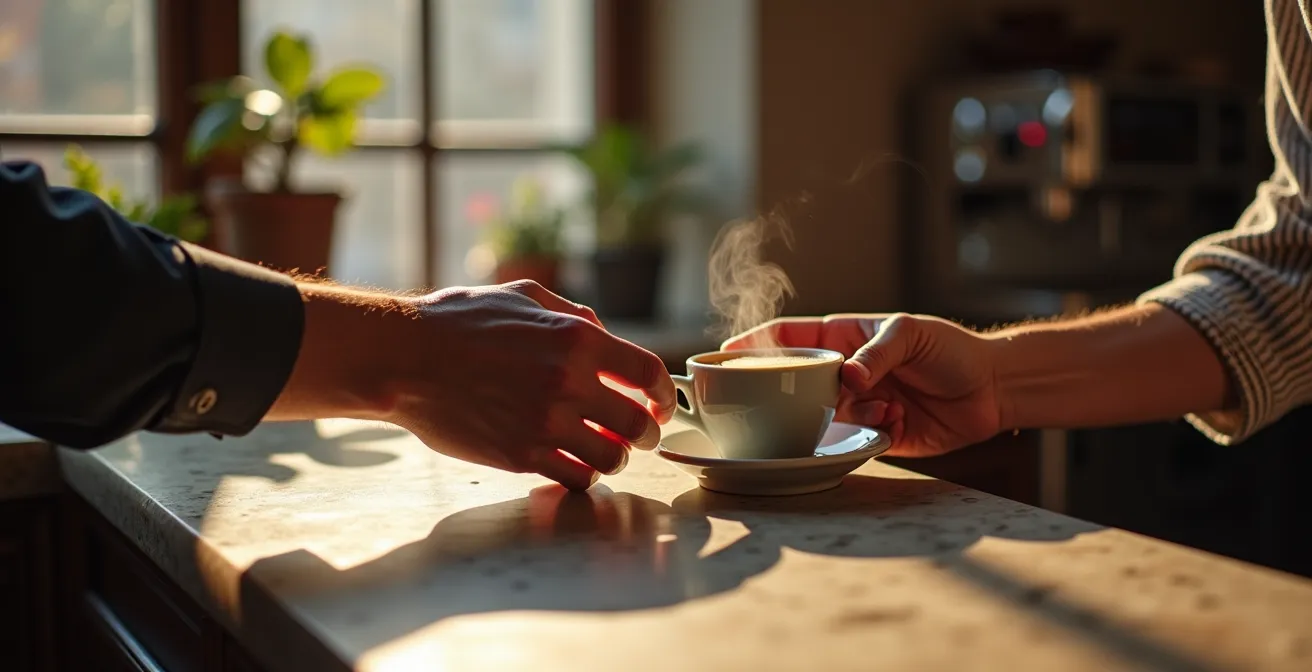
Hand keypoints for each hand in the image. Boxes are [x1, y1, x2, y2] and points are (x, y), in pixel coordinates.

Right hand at [280, 280, 675, 489]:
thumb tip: (603, 333)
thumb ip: (571, 314)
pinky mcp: (520, 456)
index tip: (659, 405)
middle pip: (637, 425)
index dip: (663, 395)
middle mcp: (568, 383)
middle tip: (637, 436)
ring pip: (610, 459)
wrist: (403, 358)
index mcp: (577, 340)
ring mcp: (545, 424)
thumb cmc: (458, 321)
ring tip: (602, 452)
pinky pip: (574, 478)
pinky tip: (570, 465)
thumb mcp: (522, 295)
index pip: (649, 375)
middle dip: (643, 433)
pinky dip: (581, 475)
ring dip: (613, 458)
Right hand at [723, 314, 1001, 456]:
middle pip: (788, 385)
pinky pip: (850, 443)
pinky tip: (901, 422)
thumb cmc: (950, 349)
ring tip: (880, 409)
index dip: (749, 347)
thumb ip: (877, 353)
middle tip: (778, 404)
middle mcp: (839, 374)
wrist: (992, 390)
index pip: (783, 339)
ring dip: (840, 418)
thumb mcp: (911, 334)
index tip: (721, 358)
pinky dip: (871, 436)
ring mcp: (852, 407)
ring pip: (817, 419)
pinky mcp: (870, 437)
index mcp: (840, 339)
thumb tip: (848, 378)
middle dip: (779, 396)